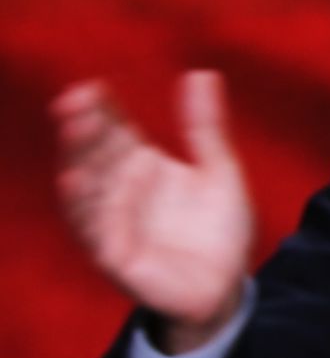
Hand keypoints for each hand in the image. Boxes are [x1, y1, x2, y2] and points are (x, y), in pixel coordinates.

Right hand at [51, 70, 253, 350]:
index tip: (93, 87)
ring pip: (86, 188)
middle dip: (84, 128)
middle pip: (95, 153)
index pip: (115, 131)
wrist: (227, 285)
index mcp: (142, 165)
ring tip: (75, 128)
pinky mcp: (116, 255)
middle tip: (76, 101)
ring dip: (77, 158)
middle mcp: (121, 190)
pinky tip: (75, 179)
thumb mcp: (220, 170)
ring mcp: (114, 222)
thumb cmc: (219, 228)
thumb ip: (207, 127)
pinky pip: (92, 230)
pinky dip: (83, 206)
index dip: (102, 109)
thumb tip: (203, 73)